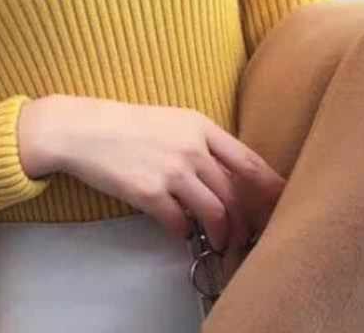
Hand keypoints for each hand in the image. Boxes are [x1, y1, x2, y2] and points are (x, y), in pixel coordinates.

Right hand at [20, 94, 284, 252]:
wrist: (82, 129)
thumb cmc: (125, 124)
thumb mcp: (169, 121)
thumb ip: (199, 143)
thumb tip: (225, 176)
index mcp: (199, 126)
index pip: (249, 161)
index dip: (270, 187)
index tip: (281, 204)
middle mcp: (191, 148)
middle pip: (234, 194)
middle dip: (245, 221)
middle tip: (244, 235)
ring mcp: (171, 171)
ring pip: (215, 213)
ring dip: (221, 233)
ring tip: (218, 241)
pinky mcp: (150, 193)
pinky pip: (179, 223)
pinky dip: (183, 231)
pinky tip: (178, 229)